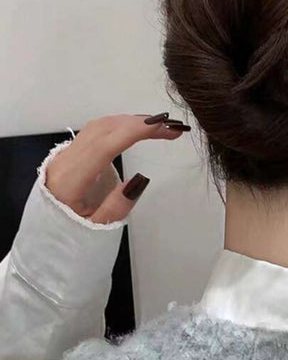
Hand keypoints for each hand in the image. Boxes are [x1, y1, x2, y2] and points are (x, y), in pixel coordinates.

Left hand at [44, 112, 189, 223]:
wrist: (43, 237)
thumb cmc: (70, 235)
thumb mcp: (97, 229)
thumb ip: (118, 205)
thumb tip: (140, 179)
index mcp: (70, 180)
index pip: (104, 145)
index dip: (134, 131)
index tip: (161, 126)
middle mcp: (65, 161)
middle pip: (103, 129)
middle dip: (139, 123)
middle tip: (171, 128)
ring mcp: (65, 155)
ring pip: (100, 126)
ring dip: (130, 122)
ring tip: (160, 128)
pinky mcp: (70, 154)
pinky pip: (96, 131)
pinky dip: (119, 125)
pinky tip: (137, 128)